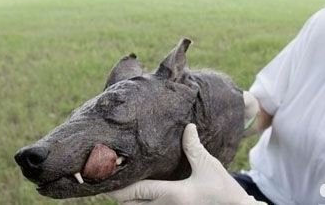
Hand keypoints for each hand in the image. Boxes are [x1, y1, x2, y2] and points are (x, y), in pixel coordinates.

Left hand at [108, 123, 265, 204]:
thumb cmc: (223, 190)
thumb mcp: (208, 166)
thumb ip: (194, 147)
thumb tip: (187, 126)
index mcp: (173, 194)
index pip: (136, 191)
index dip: (116, 187)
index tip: (102, 179)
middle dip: (118, 194)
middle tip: (111, 179)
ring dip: (129, 200)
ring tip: (124, 186)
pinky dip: (141, 204)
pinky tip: (142, 195)